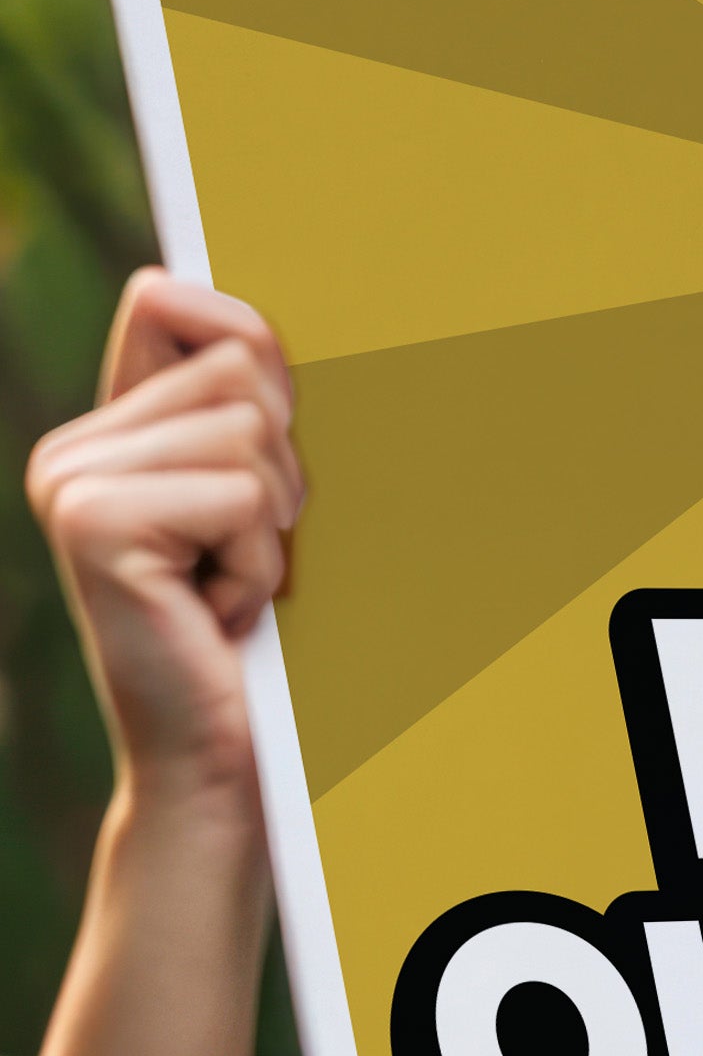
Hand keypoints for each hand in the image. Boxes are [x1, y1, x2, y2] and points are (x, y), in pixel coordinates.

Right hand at [26, 269, 300, 807]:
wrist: (215, 756)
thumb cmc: (252, 630)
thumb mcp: (253, 502)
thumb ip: (242, 405)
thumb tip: (260, 316)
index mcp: (103, 432)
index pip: (174, 299)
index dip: (251, 350)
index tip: (270, 430)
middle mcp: (68, 449)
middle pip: (240, 366)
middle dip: (281, 468)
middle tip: (242, 552)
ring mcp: (70, 483)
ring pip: (250, 431)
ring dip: (273, 525)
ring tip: (227, 586)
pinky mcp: (96, 523)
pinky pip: (242, 496)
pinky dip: (259, 562)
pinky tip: (217, 612)